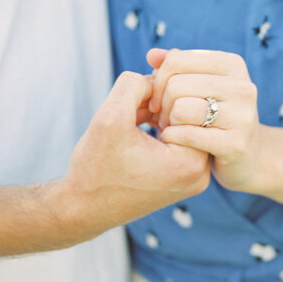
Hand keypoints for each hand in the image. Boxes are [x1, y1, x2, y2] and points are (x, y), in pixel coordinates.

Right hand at [58, 71, 209, 237]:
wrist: (82, 209)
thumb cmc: (94, 170)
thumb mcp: (110, 117)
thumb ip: (134, 84)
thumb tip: (158, 72)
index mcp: (189, 162)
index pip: (189, 103)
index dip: (159, 95)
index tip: (136, 109)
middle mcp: (200, 174)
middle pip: (190, 114)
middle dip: (160, 103)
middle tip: (133, 113)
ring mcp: (193, 178)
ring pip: (183, 125)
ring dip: (158, 114)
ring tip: (133, 123)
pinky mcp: (183, 178)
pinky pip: (179, 139)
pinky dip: (159, 128)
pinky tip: (137, 130)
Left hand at [147, 48, 264, 191]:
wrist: (248, 158)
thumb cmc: (216, 118)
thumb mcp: (200, 87)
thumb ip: (177, 68)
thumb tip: (152, 55)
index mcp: (232, 65)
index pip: (177, 59)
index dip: (158, 81)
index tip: (157, 100)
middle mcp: (242, 87)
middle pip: (176, 85)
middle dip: (162, 106)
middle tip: (162, 120)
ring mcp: (241, 116)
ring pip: (180, 109)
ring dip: (166, 123)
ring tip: (170, 130)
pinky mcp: (235, 144)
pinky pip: (187, 135)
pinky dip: (173, 139)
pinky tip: (174, 144)